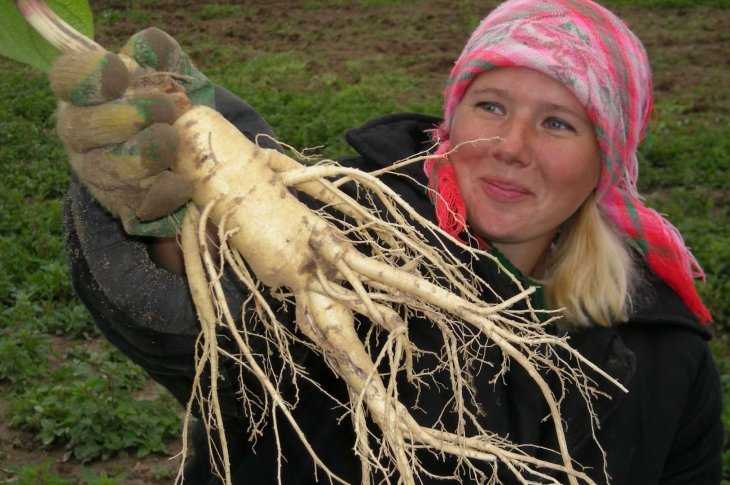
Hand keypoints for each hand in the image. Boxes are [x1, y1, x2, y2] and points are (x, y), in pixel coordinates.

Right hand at [51, 28, 211, 233]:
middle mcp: (80, 136)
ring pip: (119, 166)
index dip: (93, 76)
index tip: (124, 74)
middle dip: (136, 114)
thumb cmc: (165, 105)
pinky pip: (147, 201)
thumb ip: (155, 52)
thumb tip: (148, 48)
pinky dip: (172, 188)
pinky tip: (182, 178)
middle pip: (87, 127)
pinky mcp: (126, 206)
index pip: (68, 79)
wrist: (186, 158)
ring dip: (155, 150)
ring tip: (173, 138)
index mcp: (81, 95)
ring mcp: (99, 174)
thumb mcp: (162, 72)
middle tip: (168, 108)